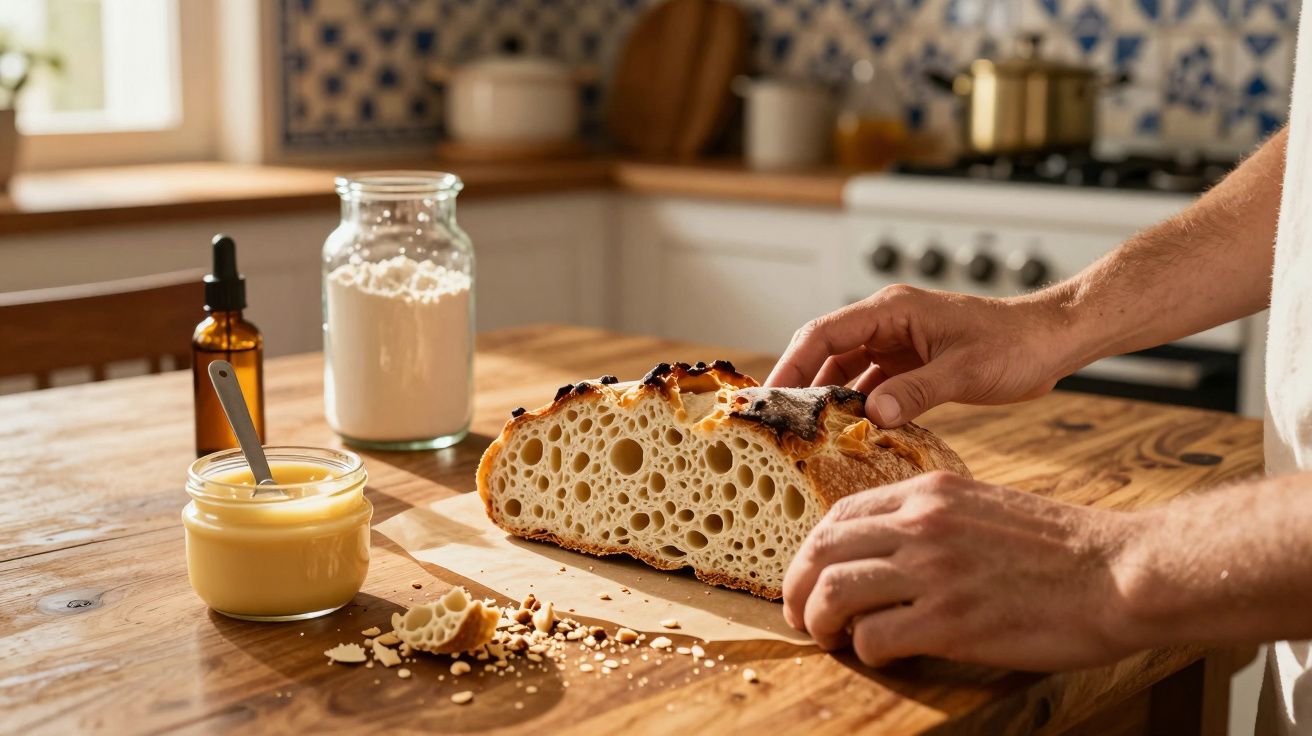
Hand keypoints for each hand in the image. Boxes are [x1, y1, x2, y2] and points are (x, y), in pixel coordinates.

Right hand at [766, 285, 1078, 426]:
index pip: (823, 333)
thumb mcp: (965, 371)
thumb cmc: (1015, 344)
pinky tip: (849, 434)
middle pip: (825, 352)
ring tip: (806, 434)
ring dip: (828, 400)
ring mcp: (897, 344)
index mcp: (892, 310)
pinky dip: (858, 408)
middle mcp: (887, 324)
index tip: (769, 397)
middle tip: (777, 422)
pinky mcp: (910, 365)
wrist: (1052, 342)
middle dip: (800, 385)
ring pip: (845, 371)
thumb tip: (872, 413)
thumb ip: (917, 392)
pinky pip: (871, 386)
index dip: (791, 364)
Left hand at [782, 471, 1141, 670]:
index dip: (811, 551)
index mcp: (929, 493)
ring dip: (819, 621)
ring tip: (828, 638)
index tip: (807, 576)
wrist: (1121, 573)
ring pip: (833, 593)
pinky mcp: (949, 621)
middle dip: (795, 586)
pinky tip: (881, 655)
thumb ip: (931, 520)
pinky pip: (873, 638)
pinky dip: (865, 651)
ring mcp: (933, 571)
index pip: (839, 515)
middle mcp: (921, 524)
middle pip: (821, 551)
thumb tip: (885, 551)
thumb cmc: (1061, 548)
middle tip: (797, 613)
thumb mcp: (984, 507)